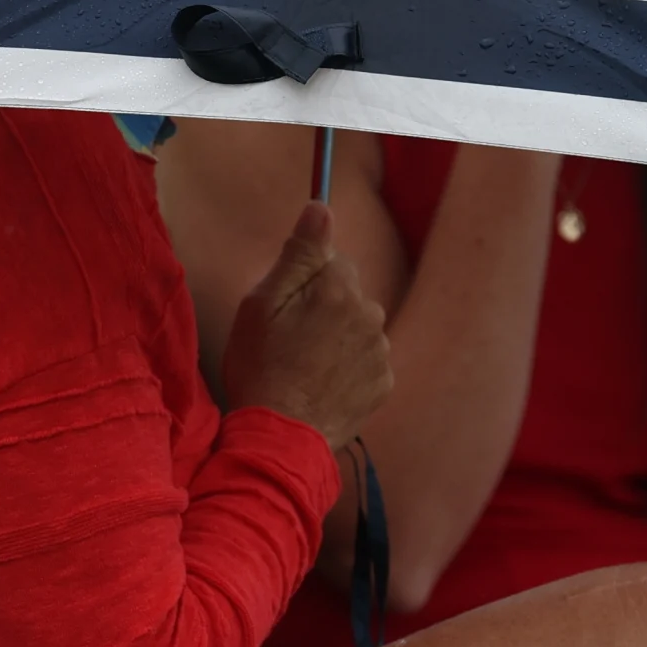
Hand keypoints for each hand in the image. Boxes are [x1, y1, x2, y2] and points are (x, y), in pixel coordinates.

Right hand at [221, 203, 394, 446]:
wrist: (282, 439)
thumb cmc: (262, 369)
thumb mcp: (262, 305)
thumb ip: (298, 253)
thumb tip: (321, 207)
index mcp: (339, 289)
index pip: (333, 259)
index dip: (305, 280)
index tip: (286, 307)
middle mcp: (370, 315)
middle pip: (349, 292)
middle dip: (324, 306)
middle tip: (291, 340)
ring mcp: (380, 352)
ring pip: (359, 326)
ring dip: (338, 338)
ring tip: (305, 367)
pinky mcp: (384, 383)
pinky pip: (367, 360)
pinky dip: (349, 368)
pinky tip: (322, 385)